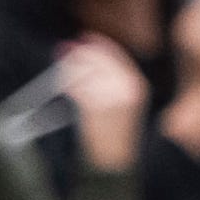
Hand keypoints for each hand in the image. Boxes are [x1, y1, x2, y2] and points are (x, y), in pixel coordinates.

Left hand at [59, 37, 147, 172]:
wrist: (114, 162)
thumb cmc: (113, 134)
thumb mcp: (120, 104)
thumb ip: (107, 81)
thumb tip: (86, 58)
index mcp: (137, 86)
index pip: (116, 56)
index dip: (98, 45)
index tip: (84, 37)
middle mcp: (128, 89)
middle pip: (98, 60)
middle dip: (78, 54)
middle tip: (62, 49)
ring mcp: (113, 98)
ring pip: (84, 73)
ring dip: (69, 70)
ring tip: (63, 75)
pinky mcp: (96, 108)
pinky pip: (76, 88)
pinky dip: (67, 84)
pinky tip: (64, 86)